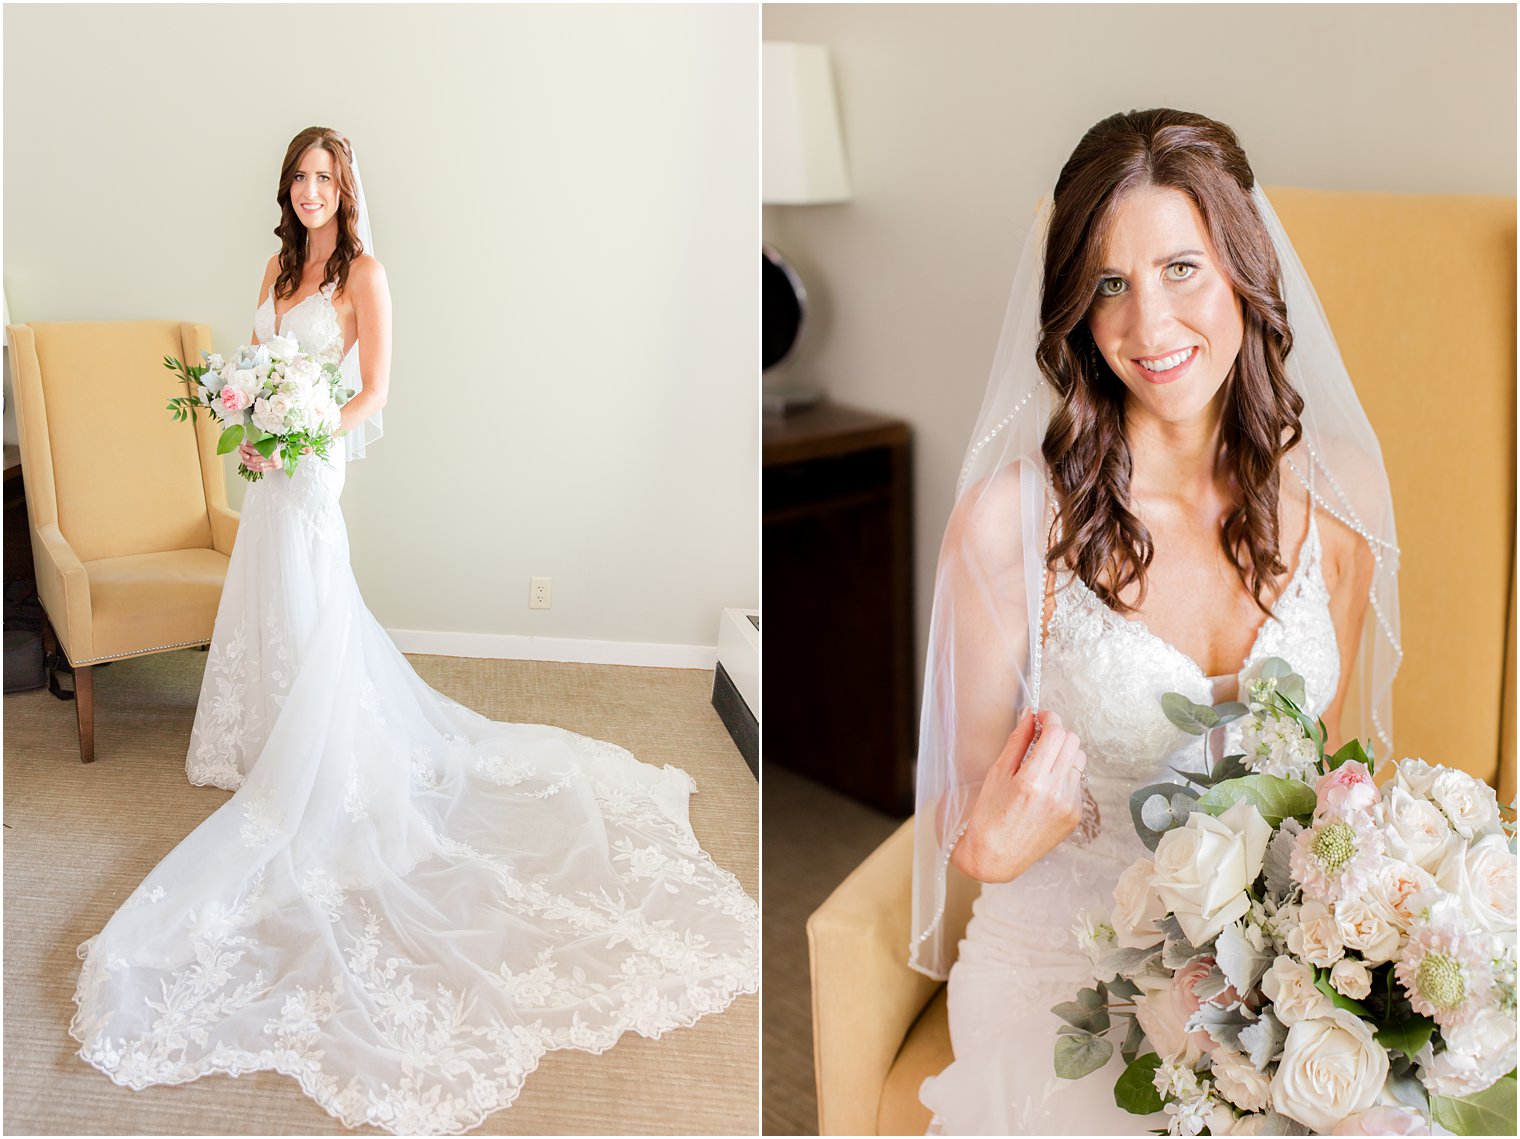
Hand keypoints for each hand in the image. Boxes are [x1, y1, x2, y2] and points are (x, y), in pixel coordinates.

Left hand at [238, 441, 279, 472]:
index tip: (241, 446)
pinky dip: (254, 469)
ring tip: (243, 461)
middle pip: (254, 459)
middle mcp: (273, 457)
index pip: (254, 450)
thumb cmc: (278, 443)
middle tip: (241, 454)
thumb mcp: (270, 438)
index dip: (246, 449)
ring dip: (248, 464)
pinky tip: (249, 467)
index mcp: (271, 448)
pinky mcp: (275, 467)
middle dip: (245, 457)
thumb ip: (260, 439)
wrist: (289, 450)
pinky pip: (262, 470)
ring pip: (257, 465)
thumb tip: (248, 441)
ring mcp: (274, 463)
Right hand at [951, 708, 1087, 882]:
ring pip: (1078, 761)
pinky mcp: (1075, 816)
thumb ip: (1018, 742)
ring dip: (1063, 754)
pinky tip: (1045, 786)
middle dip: (1058, 733)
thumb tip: (1029, 716)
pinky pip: (1076, 783)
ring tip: (1042, 763)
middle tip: (1040, 736)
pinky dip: (1064, 775)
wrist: (996, 856)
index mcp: (1033, 780)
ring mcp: (1069, 806)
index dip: (1049, 718)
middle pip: (1073, 742)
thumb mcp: (997, 774)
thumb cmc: (989, 816)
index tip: (1040, 717)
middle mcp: (1057, 793)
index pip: (1056, 734)